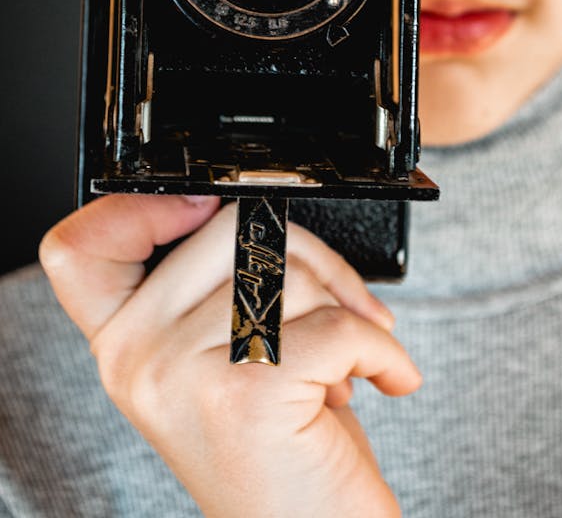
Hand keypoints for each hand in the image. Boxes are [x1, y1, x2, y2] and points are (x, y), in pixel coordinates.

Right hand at [39, 195, 420, 516]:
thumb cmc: (280, 452)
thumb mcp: (222, 361)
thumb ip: (211, 286)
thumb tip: (258, 205)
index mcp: (121, 343)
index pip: (82, 246)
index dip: (141, 207)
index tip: (205, 207)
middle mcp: (136, 357)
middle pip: (232, 226)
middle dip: (310, 258)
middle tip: (336, 311)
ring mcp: (183, 374)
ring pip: (292, 271)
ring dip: (349, 310)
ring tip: (340, 364)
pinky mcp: (247, 394)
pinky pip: (340, 324)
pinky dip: (382, 350)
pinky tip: (383, 378)